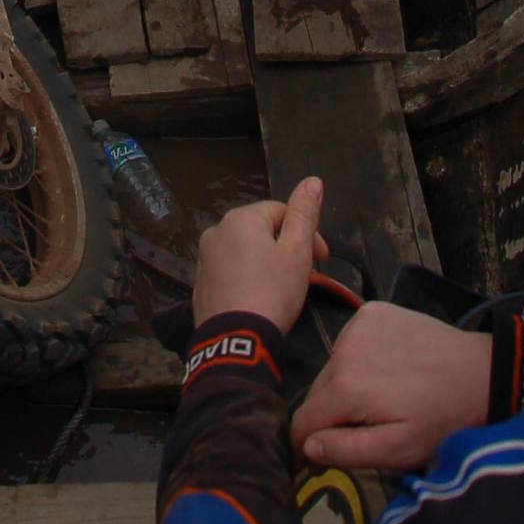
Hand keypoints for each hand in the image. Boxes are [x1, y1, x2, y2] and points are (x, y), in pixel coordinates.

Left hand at [192, 178, 324, 333]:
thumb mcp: (297, 252)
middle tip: (305, 276)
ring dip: (266, 263)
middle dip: (286, 248)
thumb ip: (304, 214)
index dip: (308, 234)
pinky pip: (230, 272)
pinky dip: (247, 279)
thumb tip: (312, 180)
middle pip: (262, 231)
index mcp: (240, 218)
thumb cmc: (271, 293)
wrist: (235, 343)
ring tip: (282, 290)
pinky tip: (258, 300)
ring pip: (245, 252)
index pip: (282, 212)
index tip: (323, 261)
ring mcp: (204, 258)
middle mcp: (216, 231)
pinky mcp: (200, 284)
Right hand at [289, 302, 492, 472]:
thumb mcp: (398, 450)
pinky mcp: (372, 311)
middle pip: (317, 393)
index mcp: (345, 387)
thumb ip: (347, 450)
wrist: (479, 374)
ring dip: (344, 386)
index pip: (301, 421)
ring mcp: (357, 324)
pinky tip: (386, 369)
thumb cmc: (441, 420)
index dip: (305, 446)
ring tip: (379, 399)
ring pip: (333, 367)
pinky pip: (350, 342)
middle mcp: (342, 349)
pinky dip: (359, 358)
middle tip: (360, 429)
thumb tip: (306, 448)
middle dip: (329, 415)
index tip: (318, 459)